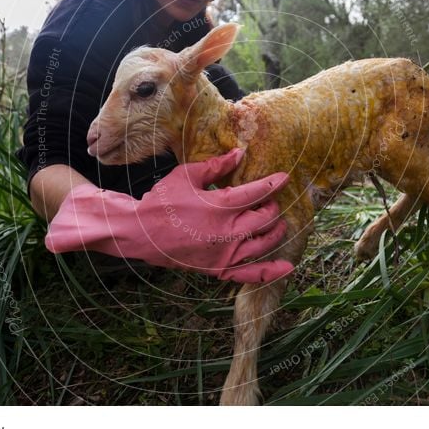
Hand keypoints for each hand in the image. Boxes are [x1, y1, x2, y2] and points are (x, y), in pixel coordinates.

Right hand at [45, 148, 294, 282]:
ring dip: (276, 231)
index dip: (274, 183)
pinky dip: (272, 271)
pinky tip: (287, 267)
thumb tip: (239, 153)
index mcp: (221, 206)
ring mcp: (225, 254)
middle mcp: (228, 232)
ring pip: (265, 243)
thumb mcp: (187, 175)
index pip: (258, 192)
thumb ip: (216, 166)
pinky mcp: (219, 269)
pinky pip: (251, 274)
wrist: (141, 234)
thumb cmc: (162, 201)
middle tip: (269, 200)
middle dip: (273, 207)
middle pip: (266, 218)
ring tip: (277, 222)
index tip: (284, 177)